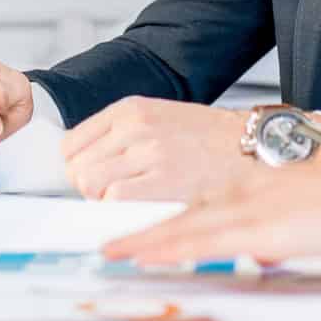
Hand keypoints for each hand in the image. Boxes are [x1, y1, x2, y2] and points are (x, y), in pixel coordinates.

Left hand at [62, 97, 252, 201]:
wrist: (250, 145)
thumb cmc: (209, 137)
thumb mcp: (157, 118)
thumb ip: (120, 135)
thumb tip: (86, 162)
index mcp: (129, 110)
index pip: (70, 144)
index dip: (76, 167)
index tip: (90, 177)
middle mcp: (134, 127)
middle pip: (76, 167)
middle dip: (87, 187)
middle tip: (107, 195)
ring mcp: (148, 152)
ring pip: (90, 183)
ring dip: (100, 200)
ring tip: (124, 202)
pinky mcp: (163, 179)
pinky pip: (115, 199)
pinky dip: (118, 210)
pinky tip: (138, 208)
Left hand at [102, 144, 320, 265]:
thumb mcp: (320, 210)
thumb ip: (290, 226)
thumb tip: (266, 250)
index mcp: (267, 191)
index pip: (209, 209)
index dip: (175, 224)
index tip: (146, 239)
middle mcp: (254, 195)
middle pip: (188, 216)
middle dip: (149, 233)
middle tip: (112, 248)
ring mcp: (257, 208)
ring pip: (187, 227)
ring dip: (147, 242)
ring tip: (113, 255)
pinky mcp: (265, 224)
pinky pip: (204, 239)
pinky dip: (169, 247)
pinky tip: (143, 255)